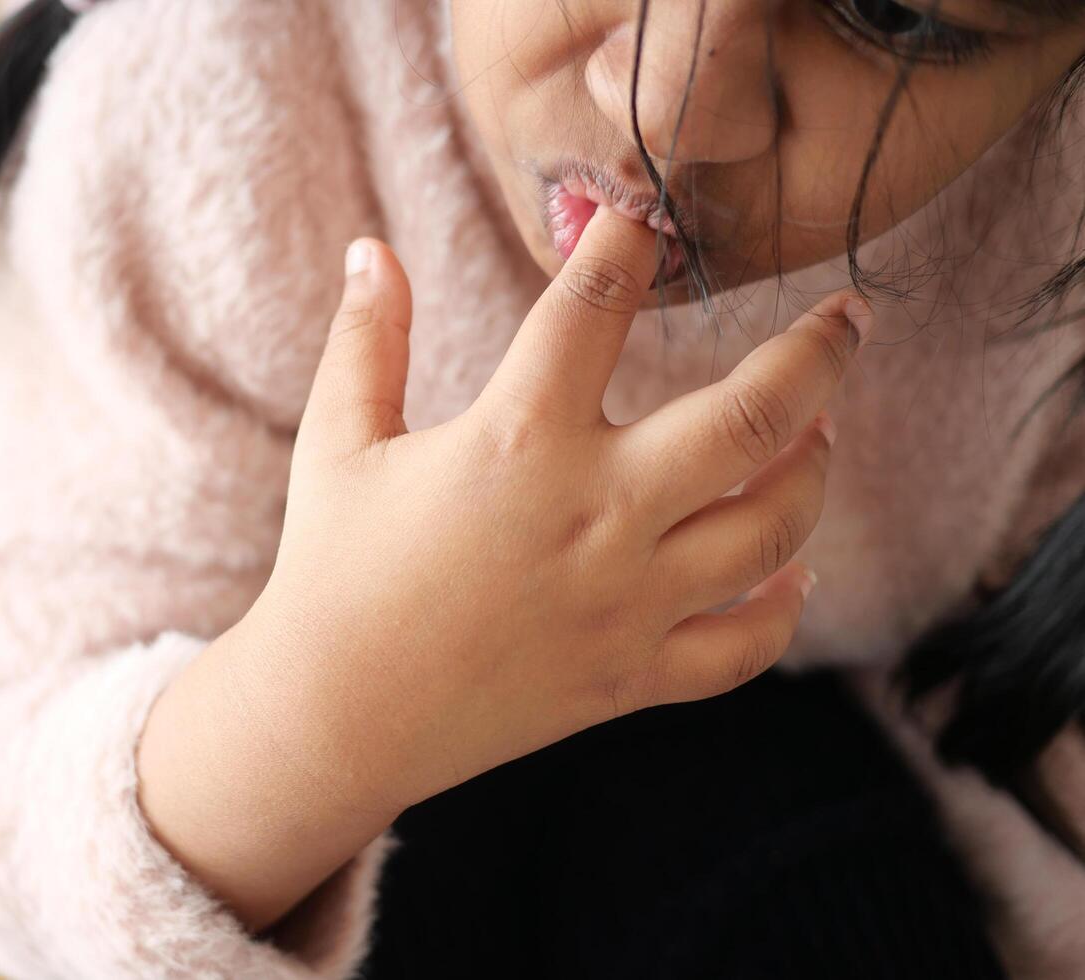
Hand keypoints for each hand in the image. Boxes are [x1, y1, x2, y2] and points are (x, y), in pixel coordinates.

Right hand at [246, 206, 869, 815]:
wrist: (334, 719)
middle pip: (755, 415)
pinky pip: (746, 644)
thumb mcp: (337, 443)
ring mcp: (628, 602)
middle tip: (849, 316)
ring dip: (814, 468)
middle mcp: (596, 514)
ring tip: (818, 431)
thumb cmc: (331, 572)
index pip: (595, 306)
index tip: (644, 214)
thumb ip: (366, 340)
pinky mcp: (634, 675)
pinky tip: (789, 571)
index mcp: (517, 442)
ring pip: (774, 527)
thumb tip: (373, 249)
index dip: (626, 243)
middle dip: (819, 352)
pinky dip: (782, 604)